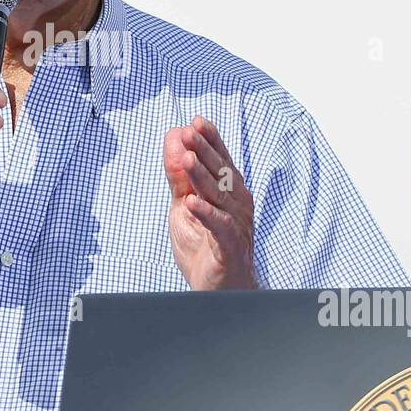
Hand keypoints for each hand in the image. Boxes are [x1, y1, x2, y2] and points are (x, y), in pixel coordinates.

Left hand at [162, 116, 256, 289]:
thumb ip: (180, 176)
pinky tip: (193, 203)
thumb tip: (173, 140)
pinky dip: (207, 214)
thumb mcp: (185, 206)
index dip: (210, 140)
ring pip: (219, 196)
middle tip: (189, 132)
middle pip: (220, 172)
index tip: (196, 121)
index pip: (220, 160)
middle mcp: (237, 204)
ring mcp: (236, 224)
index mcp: (229, 191)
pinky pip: (219, 227)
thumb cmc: (203, 245)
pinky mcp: (229, 247)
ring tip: (186, 160)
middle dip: (204, 151)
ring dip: (202, 177)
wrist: (217, 289)